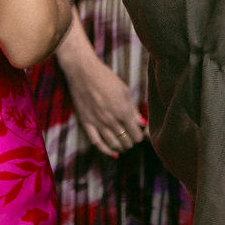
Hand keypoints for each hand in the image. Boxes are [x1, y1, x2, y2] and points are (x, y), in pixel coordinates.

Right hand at [57, 19, 145, 156]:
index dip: (141, 136)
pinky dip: (106, 150)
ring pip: (114, 145)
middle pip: (126, 142)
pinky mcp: (86, 123)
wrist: (83, 71)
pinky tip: (112, 152)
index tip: (140, 133)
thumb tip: (142, 123)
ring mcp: (98, 123)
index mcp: (123, 111)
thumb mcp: (124, 90)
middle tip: (132, 137)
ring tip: (124, 144)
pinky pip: (97, 143)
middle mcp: (111, 120)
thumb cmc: (105, 77)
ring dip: (121, 147)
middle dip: (132, 142)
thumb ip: (133, 109)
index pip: (137, 134)